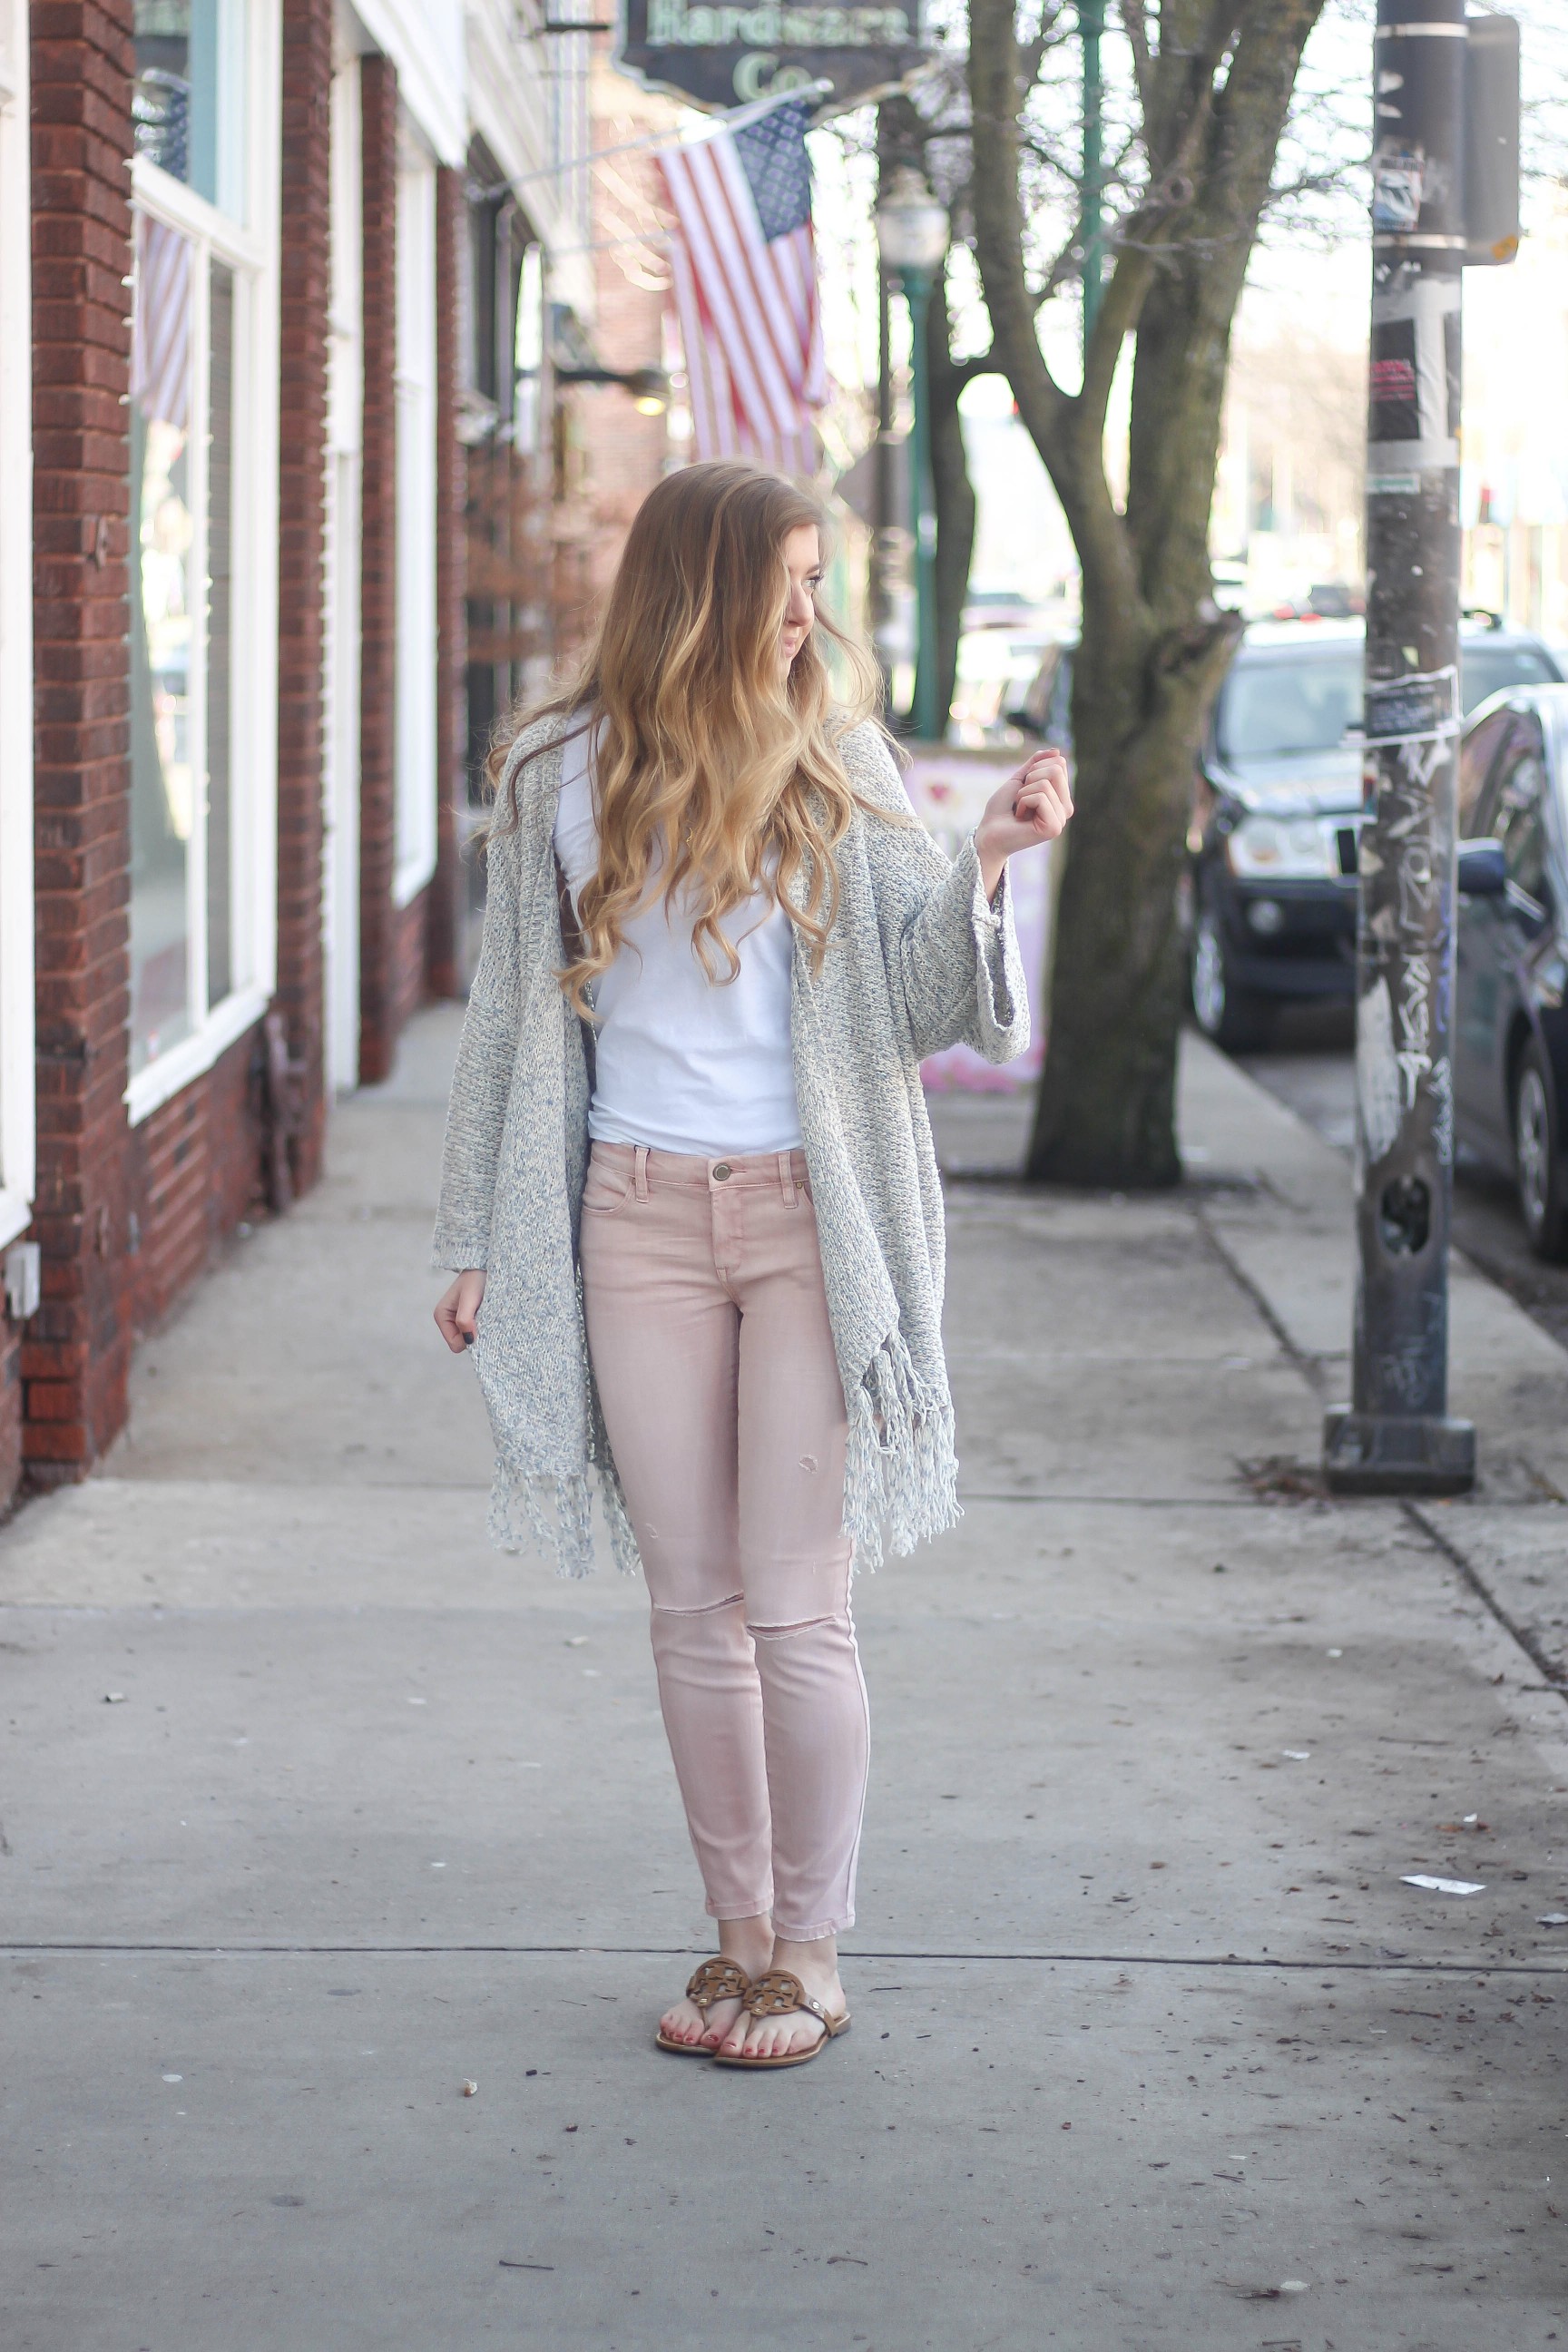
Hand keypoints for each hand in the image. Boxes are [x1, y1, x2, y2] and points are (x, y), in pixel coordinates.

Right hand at [434, 1270, 485, 1353]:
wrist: (486, 1265)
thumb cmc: (476, 1278)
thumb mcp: (469, 1298)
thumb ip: (465, 1319)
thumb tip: (469, 1341)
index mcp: (441, 1316)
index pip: (456, 1344)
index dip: (469, 1337)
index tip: (479, 1322)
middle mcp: (448, 1320)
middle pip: (463, 1343)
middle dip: (475, 1333)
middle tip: (484, 1314)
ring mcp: (459, 1320)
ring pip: (472, 1338)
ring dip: (481, 1328)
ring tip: (486, 1311)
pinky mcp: (470, 1317)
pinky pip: (478, 1331)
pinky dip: (485, 1324)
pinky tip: (488, 1312)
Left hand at [975, 748, 1072, 901]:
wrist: (988, 833)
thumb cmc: (1002, 809)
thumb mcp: (1020, 779)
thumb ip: (1036, 763)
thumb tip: (1057, 751)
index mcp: (1061, 797)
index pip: (1059, 764)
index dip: (1035, 769)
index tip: (1024, 788)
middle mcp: (1065, 809)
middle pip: (1056, 769)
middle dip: (1030, 778)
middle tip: (1021, 798)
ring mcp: (1061, 819)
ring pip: (1045, 783)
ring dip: (1023, 793)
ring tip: (1019, 810)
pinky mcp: (1053, 828)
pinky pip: (1040, 797)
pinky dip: (1023, 801)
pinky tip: (1021, 817)